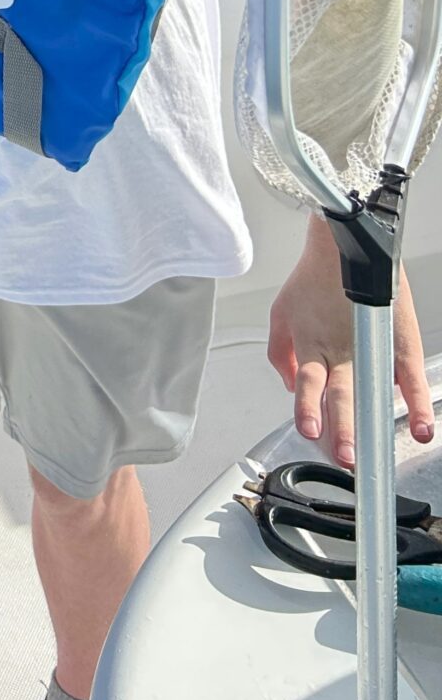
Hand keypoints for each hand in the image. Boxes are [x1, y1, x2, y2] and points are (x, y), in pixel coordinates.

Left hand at [267, 216, 435, 467]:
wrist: (347, 243)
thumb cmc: (314, 277)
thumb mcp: (280, 311)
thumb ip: (279, 351)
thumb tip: (287, 384)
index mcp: (311, 344)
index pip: (307, 383)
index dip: (308, 408)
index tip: (310, 431)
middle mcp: (341, 350)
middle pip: (340, 394)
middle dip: (341, 429)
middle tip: (344, 456)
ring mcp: (370, 346)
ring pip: (371, 389)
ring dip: (373, 420)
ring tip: (378, 449)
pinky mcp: (398, 341)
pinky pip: (409, 377)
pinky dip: (416, 403)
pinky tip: (421, 426)